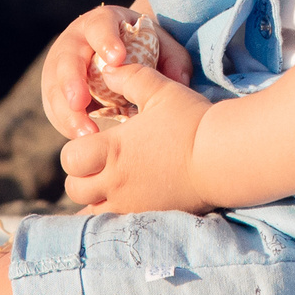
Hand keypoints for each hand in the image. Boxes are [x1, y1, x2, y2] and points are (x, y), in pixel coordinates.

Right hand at [40, 2, 193, 138]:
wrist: (122, 56)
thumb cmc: (145, 48)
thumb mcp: (162, 47)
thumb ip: (172, 60)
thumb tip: (179, 80)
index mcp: (102, 22)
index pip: (99, 26)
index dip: (105, 41)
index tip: (117, 59)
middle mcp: (75, 42)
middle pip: (67, 59)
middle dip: (71, 81)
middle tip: (80, 102)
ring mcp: (61, 68)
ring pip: (55, 88)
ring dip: (67, 112)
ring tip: (85, 134)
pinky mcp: (57, 93)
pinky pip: (55, 109)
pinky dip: (67, 124)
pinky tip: (80, 139)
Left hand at [59, 59, 212, 212]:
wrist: (224, 157)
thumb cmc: (191, 120)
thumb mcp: (160, 90)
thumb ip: (129, 78)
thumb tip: (106, 70)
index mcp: (113, 151)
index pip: (70, 159)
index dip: (76, 150)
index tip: (94, 142)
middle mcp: (117, 183)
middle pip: (75, 189)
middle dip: (81, 176)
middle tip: (101, 163)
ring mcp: (133, 205)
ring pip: (93, 211)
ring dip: (96, 198)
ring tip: (114, 182)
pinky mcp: (150, 217)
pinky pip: (118, 225)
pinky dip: (115, 215)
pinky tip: (129, 199)